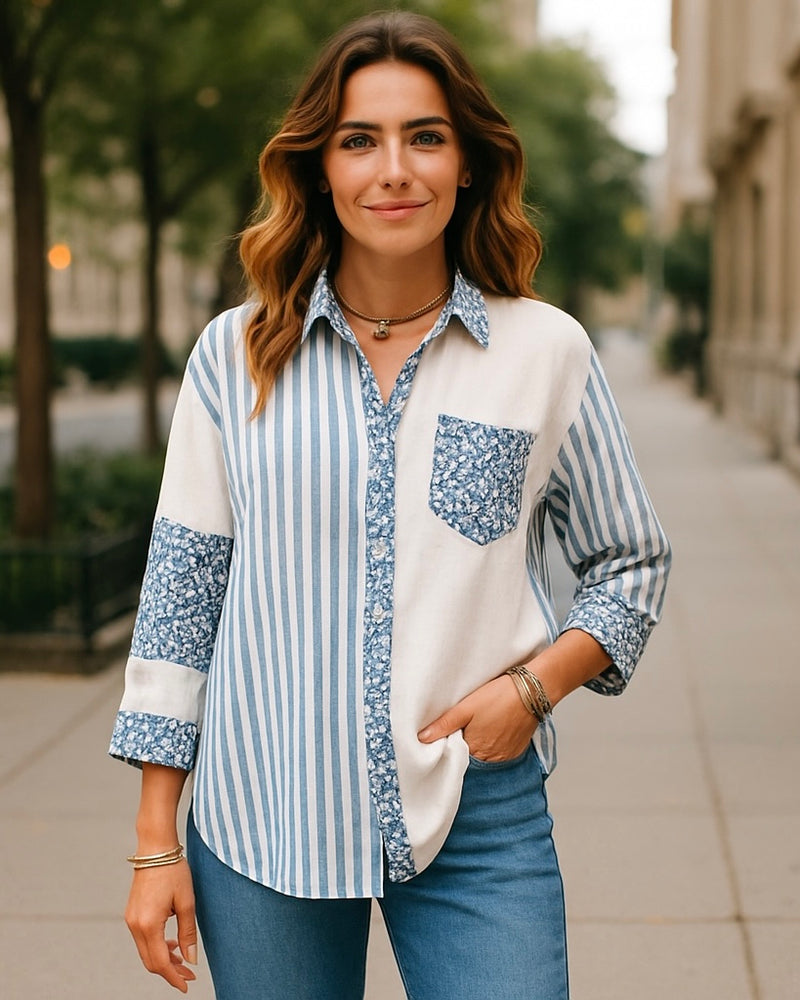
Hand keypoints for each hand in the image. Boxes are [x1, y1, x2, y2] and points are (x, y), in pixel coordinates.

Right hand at [125, 860, 197, 992]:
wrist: (155, 849)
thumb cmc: (173, 871)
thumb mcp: (186, 902)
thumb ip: (188, 933)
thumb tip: (191, 958)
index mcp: (149, 924)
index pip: (160, 962)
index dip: (174, 977)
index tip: (187, 985)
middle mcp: (135, 925)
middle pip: (150, 961)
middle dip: (170, 971)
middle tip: (189, 974)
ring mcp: (131, 920)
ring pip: (146, 951)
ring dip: (163, 959)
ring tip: (182, 959)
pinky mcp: (132, 914)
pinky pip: (143, 939)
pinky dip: (156, 946)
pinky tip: (171, 943)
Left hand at [417, 673, 536, 761]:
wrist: (532, 690)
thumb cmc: (500, 696)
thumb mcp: (466, 707)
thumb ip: (444, 724)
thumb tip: (422, 738)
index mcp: (475, 750)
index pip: (455, 757)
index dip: (449, 746)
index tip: (447, 735)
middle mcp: (491, 759)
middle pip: (470, 758)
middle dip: (464, 746)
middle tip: (464, 727)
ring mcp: (505, 756)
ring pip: (484, 756)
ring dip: (479, 745)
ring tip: (479, 726)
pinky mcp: (516, 750)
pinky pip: (499, 753)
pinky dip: (494, 744)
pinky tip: (492, 728)